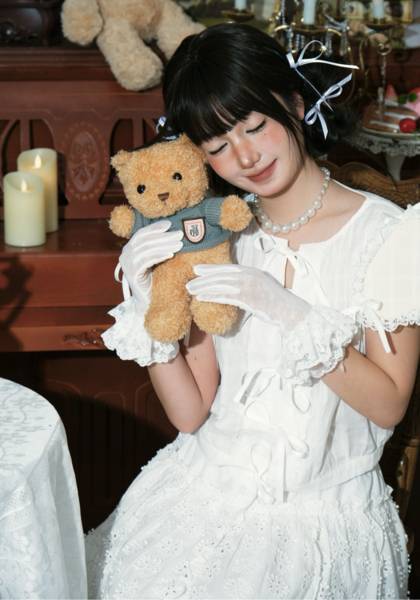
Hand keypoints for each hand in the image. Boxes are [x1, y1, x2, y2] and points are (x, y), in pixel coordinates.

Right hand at [116, 220, 182, 308]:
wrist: (147, 300)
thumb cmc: (153, 278)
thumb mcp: (154, 259)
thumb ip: (156, 246)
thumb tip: (172, 231)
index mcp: (129, 248)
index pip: (142, 234)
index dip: (155, 228)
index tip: (169, 224)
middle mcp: (125, 254)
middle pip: (146, 240)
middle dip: (164, 236)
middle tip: (179, 234)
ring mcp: (127, 264)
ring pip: (147, 249)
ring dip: (165, 245)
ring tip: (179, 244)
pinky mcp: (132, 273)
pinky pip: (147, 260)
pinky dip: (159, 255)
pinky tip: (171, 254)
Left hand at [186, 264, 310, 332]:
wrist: (290, 311)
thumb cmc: (277, 303)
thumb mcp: (263, 288)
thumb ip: (249, 284)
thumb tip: (236, 287)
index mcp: (253, 271)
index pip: (228, 268)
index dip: (211, 268)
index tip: (198, 269)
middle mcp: (250, 276)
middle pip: (222, 275)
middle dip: (204, 278)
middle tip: (189, 280)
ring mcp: (249, 286)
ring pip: (221, 285)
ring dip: (204, 287)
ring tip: (191, 289)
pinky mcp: (248, 298)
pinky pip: (225, 296)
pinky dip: (212, 296)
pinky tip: (201, 298)